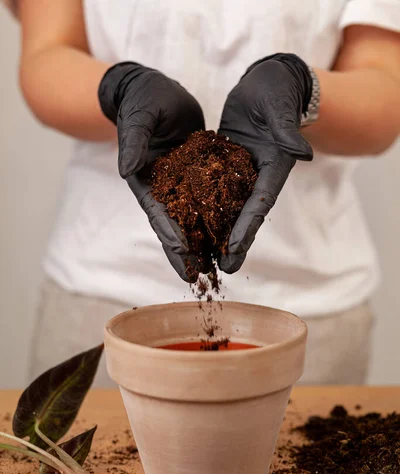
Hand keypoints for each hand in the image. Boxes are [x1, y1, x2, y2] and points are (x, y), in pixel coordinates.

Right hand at [98, 62, 205, 281]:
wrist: (156, 89)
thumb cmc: (142, 98)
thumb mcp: (139, 115)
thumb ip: (133, 140)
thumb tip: (126, 169)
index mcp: (147, 178)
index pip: (158, 212)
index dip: (169, 233)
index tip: (182, 252)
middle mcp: (164, 188)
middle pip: (175, 226)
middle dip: (186, 253)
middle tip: (200, 279)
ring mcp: (181, 185)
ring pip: (194, 220)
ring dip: (204, 244)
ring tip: (218, 268)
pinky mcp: (197, 176)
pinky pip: (210, 202)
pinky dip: (218, 220)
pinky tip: (230, 237)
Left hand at [218, 53, 313, 273]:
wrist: (267, 81)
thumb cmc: (276, 90)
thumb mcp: (279, 106)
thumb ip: (286, 130)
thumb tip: (302, 152)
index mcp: (272, 167)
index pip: (259, 204)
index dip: (246, 230)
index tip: (233, 253)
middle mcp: (255, 177)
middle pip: (241, 216)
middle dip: (230, 244)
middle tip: (218, 272)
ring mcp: (239, 174)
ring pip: (224, 210)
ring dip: (213, 234)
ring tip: (200, 259)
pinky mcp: (224, 166)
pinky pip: (210, 192)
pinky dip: (200, 210)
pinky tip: (187, 227)